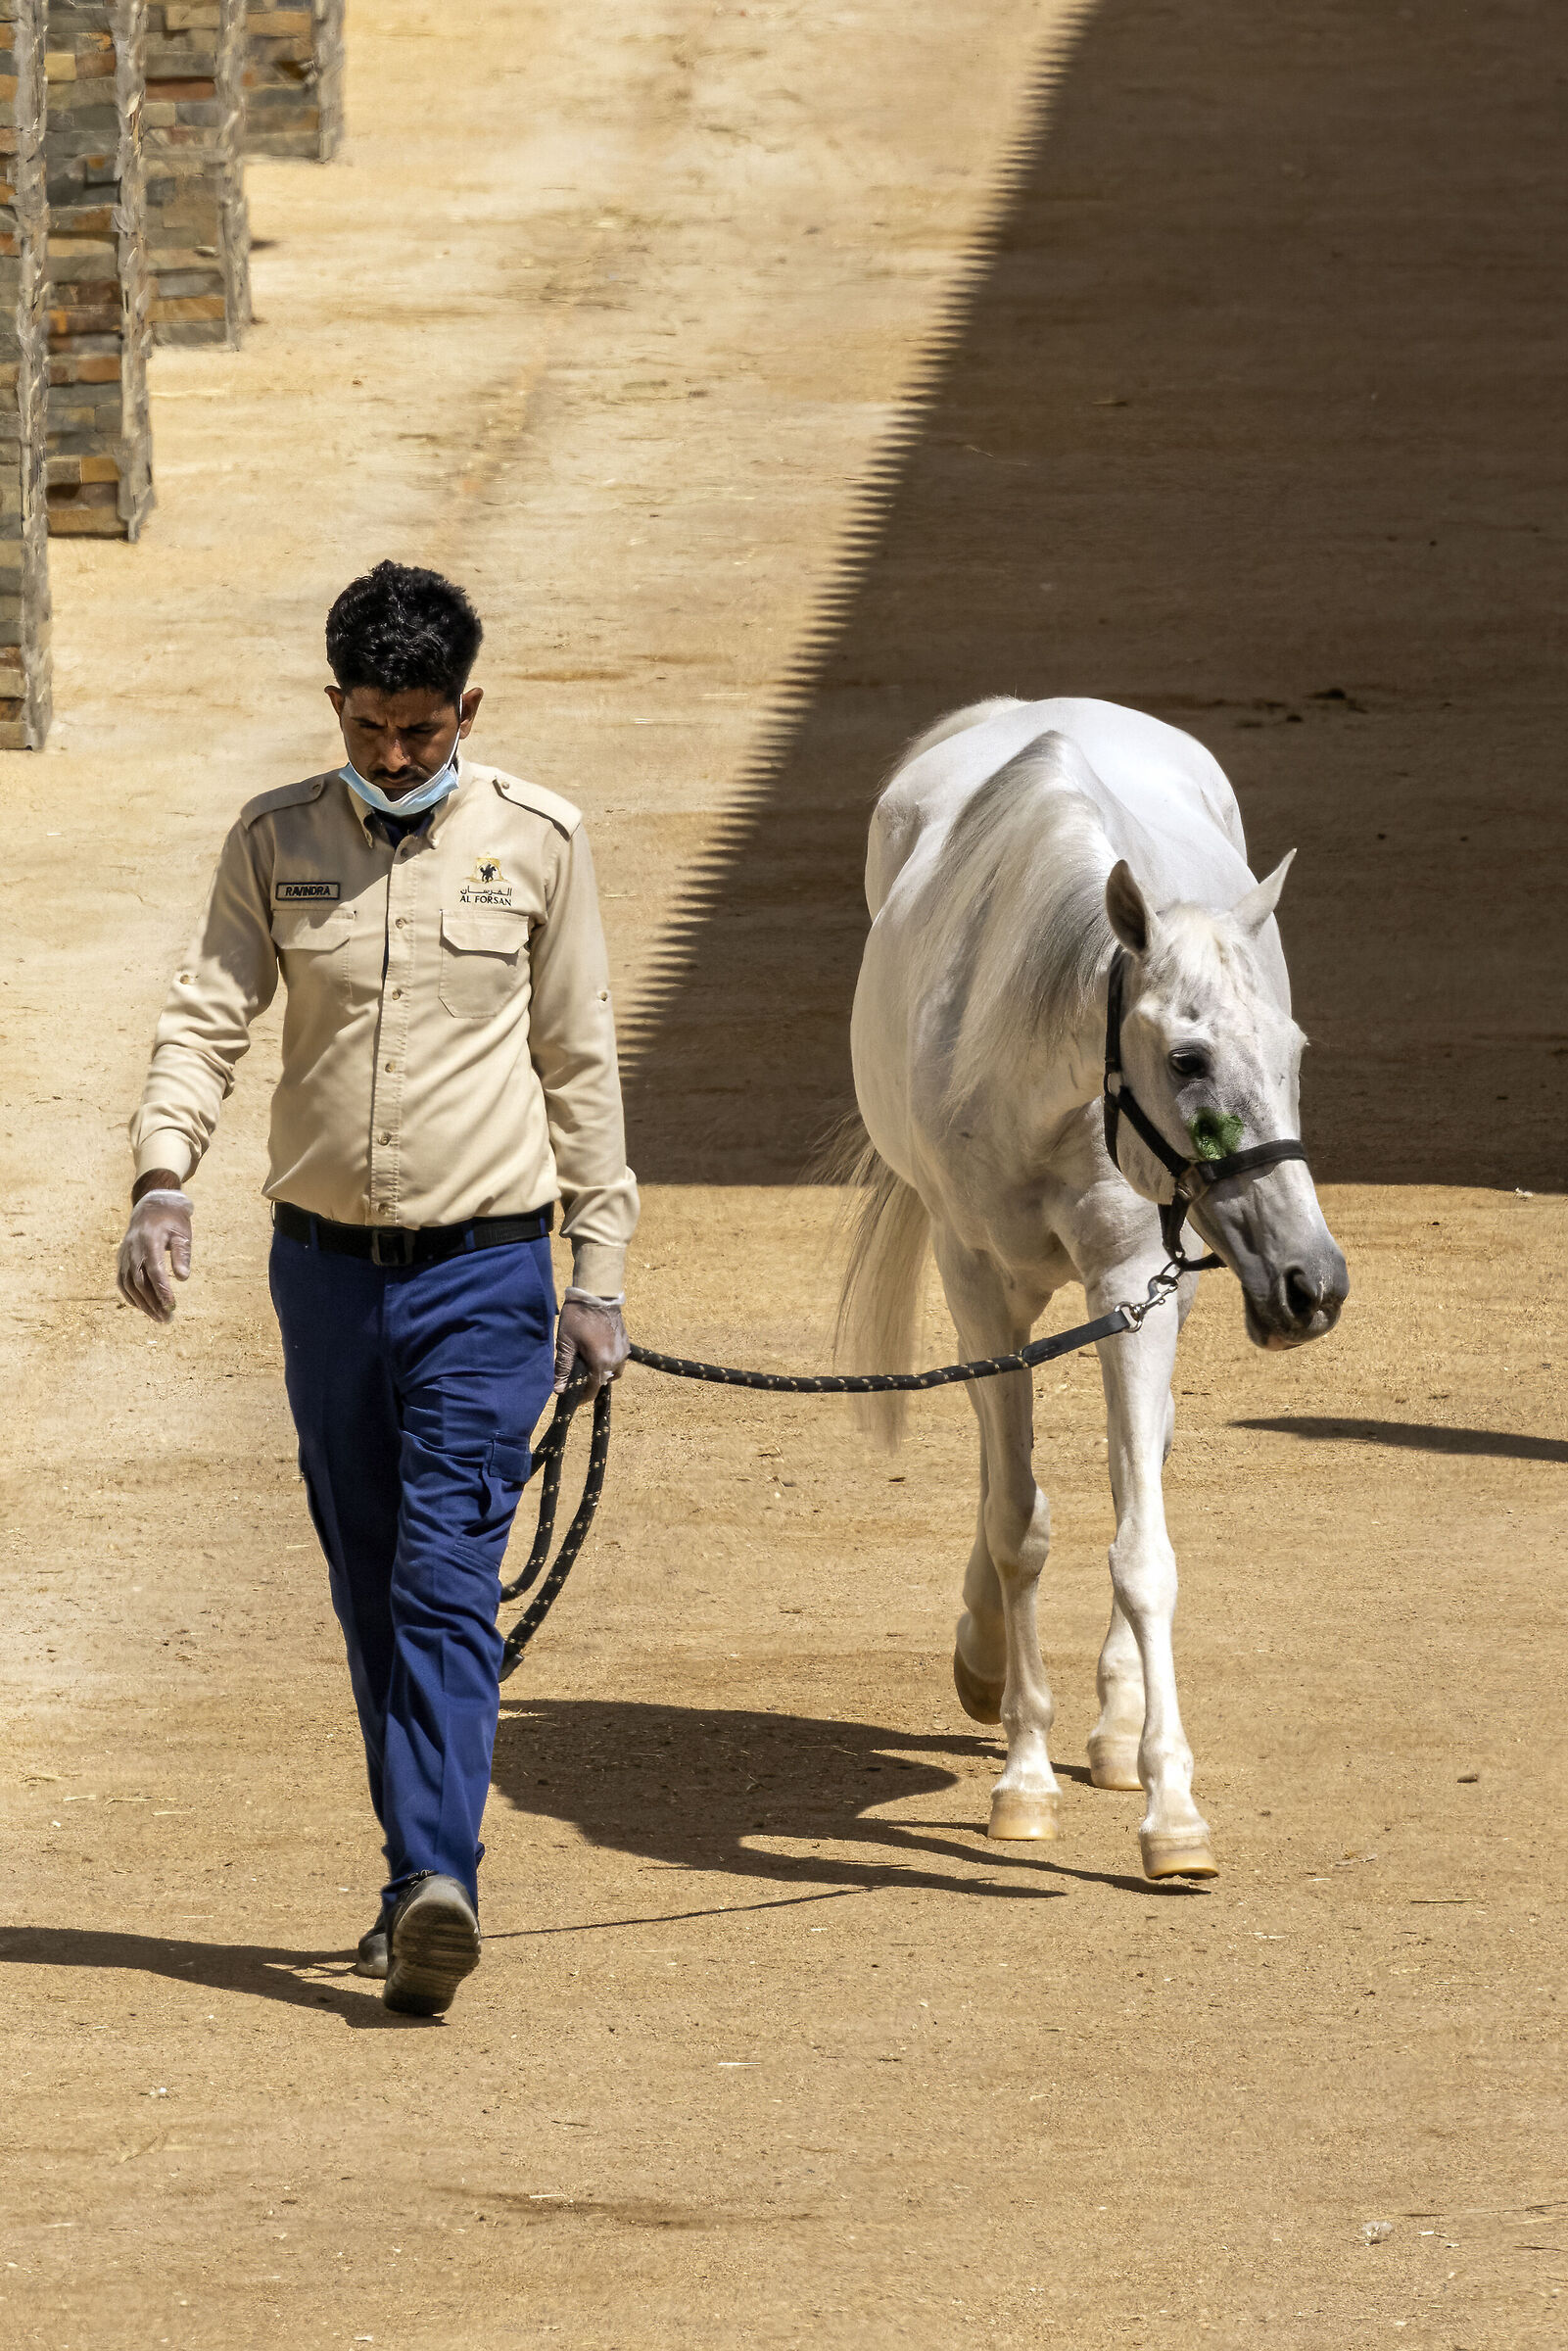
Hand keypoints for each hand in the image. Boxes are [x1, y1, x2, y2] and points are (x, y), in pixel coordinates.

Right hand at [117, 1189, 193, 1322]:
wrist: (152, 1206)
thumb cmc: (172, 1221)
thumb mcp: (183, 1234)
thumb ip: (182, 1255)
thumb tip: (182, 1278)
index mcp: (149, 1240)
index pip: (154, 1271)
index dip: (162, 1290)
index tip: (172, 1307)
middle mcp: (133, 1249)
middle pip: (140, 1282)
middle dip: (153, 1303)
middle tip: (167, 1319)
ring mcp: (124, 1254)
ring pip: (129, 1285)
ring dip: (142, 1304)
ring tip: (159, 1318)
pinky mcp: (121, 1258)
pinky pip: (122, 1281)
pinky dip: (130, 1296)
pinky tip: (143, 1308)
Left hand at [553, 1295, 629, 1397]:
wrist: (597, 1294)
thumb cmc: (578, 1317)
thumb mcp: (566, 1342)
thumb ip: (562, 1368)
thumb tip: (559, 1390)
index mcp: (600, 1362)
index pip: (592, 1390)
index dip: (581, 1397)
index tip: (572, 1397)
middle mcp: (616, 1360)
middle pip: (602, 1382)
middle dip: (589, 1383)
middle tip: (575, 1375)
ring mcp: (623, 1352)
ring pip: (613, 1372)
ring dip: (600, 1373)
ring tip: (586, 1363)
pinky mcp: (626, 1344)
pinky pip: (618, 1361)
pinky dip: (608, 1362)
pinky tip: (596, 1352)